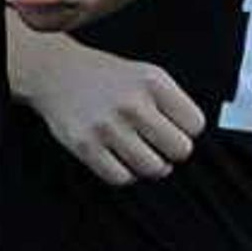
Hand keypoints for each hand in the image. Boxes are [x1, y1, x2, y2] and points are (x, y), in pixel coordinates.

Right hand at [21, 38, 203, 185]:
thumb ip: (173, 103)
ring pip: (153, 168)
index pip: (195, 124)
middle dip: (173, 151)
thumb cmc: (107, 78)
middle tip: (161, 146)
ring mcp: (107, 126)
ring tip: (144, 154)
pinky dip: (126, 174)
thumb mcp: (146, 74)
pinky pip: (121, 178)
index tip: (174, 128)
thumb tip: (191, 139)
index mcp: (153, 82)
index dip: (187, 131)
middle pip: (179, 149)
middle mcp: (132, 103)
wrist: (56, 72)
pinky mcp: (85, 145)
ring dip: (152, 166)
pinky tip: (122, 160)